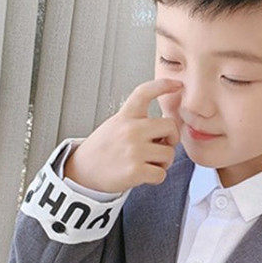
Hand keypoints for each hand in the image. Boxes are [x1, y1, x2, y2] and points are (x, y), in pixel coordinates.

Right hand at [63, 78, 182, 191]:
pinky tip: (143, 175)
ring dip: (163, 162)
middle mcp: (130, 129)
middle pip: (171, 126)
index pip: (144, 93)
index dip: (163, 85)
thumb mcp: (116, 125)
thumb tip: (169, 128)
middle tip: (161, 146)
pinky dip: (156, 178)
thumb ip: (139, 123)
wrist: (83, 172)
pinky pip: (162, 174)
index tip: (178, 84)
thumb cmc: (105, 150)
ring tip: (147, 163)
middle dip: (172, 138)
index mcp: (125, 116)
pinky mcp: (135, 170)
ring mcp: (133, 149)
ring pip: (169, 153)